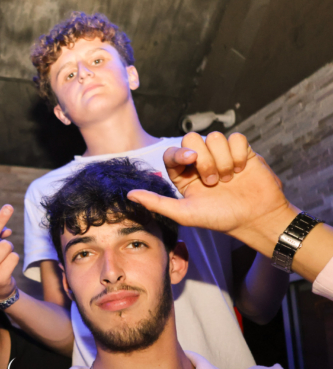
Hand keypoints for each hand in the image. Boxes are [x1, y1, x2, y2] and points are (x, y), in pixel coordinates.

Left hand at [127, 132, 293, 243]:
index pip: (173, 153)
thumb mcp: (184, 213)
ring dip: (222, 160)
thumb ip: (156, 203)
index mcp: (184, 175)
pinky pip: (236, 138)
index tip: (191, 160)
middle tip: (212, 181)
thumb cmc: (219, 218)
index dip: (180, 153)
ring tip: (228, 180)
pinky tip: (241, 170)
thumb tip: (129, 195)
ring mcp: (221, 155)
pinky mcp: (242, 151)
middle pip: (193, 138)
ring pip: (215, 137)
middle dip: (204, 159)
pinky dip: (239, 154)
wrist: (254, 218)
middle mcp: (201, 162)